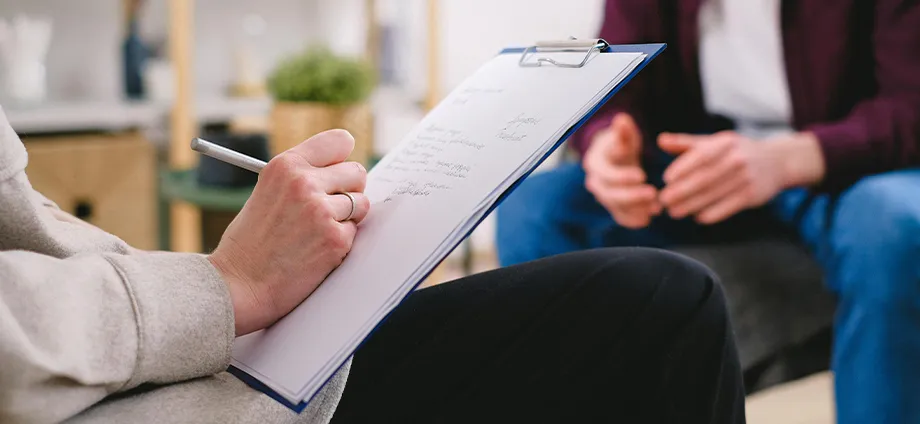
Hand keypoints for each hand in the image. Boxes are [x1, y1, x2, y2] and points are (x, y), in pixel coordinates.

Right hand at [209, 130, 370, 335]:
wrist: (238, 284)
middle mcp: (304, 182)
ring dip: (347, 218)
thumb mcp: (267, 192)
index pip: (339, 142)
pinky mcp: (335, 238)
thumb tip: (340, 173)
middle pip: (357, 172)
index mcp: (285, 165)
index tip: (340, 170)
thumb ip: (300, 179)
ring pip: (361, 203)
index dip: (342, 159)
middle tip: (331, 207)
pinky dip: (341, 242)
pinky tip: (316, 250)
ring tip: (317, 232)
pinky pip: (355, 231)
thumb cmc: (250, 242)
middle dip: (349, 189)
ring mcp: (321, 210)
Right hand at [584, 113, 660, 228]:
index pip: (605, 173)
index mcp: (594, 163)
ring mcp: (603, 196)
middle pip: (609, 194)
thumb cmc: (621, 143)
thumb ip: (624, 131)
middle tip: (653, 194)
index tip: (641, 175)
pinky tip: (649, 218)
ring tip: (656, 207)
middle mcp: (595, 182)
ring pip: (616, 207)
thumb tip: (622, 119)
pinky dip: (633, 220)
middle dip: (631, 196)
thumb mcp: (624, 135)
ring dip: (636, 209)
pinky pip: (620, 217)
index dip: (622, 176)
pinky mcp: (613, 207)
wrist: (616, 158)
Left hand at [657, 131, 823, 223]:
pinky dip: (712, 214)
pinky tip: (698, 217)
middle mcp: (737, 159)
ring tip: (674, 212)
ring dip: (691, 205)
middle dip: (682, 191)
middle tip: (663, 201)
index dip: (682, 168)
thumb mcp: (715, 141)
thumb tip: (660, 140)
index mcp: (725, 143)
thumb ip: (686, 143)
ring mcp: (746, 178)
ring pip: (714, 194)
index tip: (666, 179)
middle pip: (705, 177)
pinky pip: (728, 207)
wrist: (777, 161)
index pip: (701, 155)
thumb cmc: (737, 151)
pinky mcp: (753, 195)